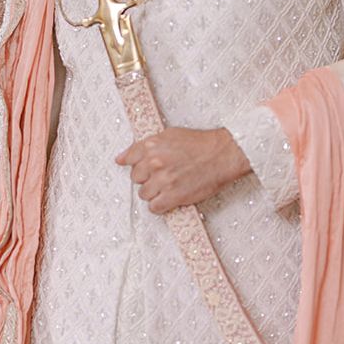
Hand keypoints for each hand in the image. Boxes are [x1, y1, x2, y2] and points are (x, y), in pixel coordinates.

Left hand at [116, 127, 249, 213]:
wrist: (222, 154)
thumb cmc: (199, 144)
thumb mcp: (169, 135)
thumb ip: (144, 146)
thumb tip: (121, 158)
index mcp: (151, 145)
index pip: (129, 159)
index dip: (137, 164)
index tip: (143, 169)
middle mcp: (154, 162)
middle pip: (136, 178)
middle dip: (147, 178)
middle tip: (163, 175)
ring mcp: (163, 180)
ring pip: (144, 194)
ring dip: (154, 192)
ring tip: (169, 186)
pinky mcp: (173, 196)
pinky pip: (154, 208)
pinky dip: (161, 205)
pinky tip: (170, 198)